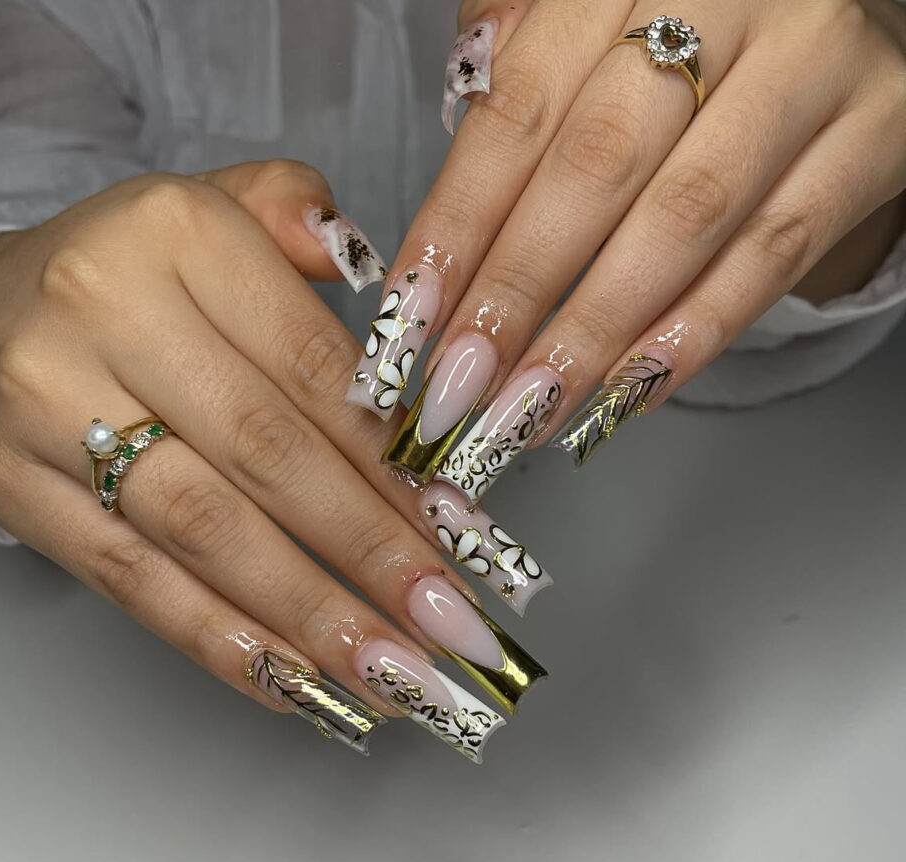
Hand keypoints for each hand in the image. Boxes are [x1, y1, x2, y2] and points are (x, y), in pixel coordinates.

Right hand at [0, 160, 544, 760]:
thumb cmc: (121, 274)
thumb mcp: (213, 212)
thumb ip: (304, 229)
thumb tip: (397, 317)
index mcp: (178, 234)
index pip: (312, 368)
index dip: (391, 464)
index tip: (459, 535)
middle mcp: (107, 314)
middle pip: (267, 456)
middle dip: (372, 554)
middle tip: (449, 624)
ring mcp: (50, 409)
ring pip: (206, 533)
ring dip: (311, 617)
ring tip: (393, 674)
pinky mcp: (17, 492)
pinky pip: (133, 582)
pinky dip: (222, 642)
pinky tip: (296, 683)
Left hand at [360, 0, 905, 496]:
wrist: (819, 16)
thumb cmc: (675, 37)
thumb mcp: (583, 29)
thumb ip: (513, 90)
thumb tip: (438, 230)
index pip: (515, 113)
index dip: (458, 228)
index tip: (410, 320)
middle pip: (595, 167)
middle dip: (517, 293)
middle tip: (460, 387)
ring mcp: (809, 62)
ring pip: (684, 219)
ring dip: (593, 334)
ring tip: (526, 413)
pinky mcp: (875, 130)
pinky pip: (776, 253)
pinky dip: (692, 334)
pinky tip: (625, 396)